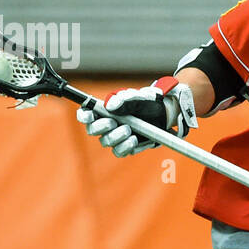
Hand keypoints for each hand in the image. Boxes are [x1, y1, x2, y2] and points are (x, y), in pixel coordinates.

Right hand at [76, 77, 197, 156]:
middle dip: (101, 126)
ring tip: (129, 130)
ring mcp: (115, 137)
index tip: (91, 115)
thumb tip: (110, 106)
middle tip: (113, 122)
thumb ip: (124, 99)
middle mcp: (105, 125)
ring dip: (116, 136)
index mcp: (103, 110)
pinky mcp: (125, 147)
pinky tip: (134, 140)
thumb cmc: (147, 103)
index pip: (85, 114)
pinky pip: (119, 151)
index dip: (84, 115)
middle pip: (92, 130)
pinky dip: (126, 146)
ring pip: (106, 141)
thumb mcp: (138, 97)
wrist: (163, 115)